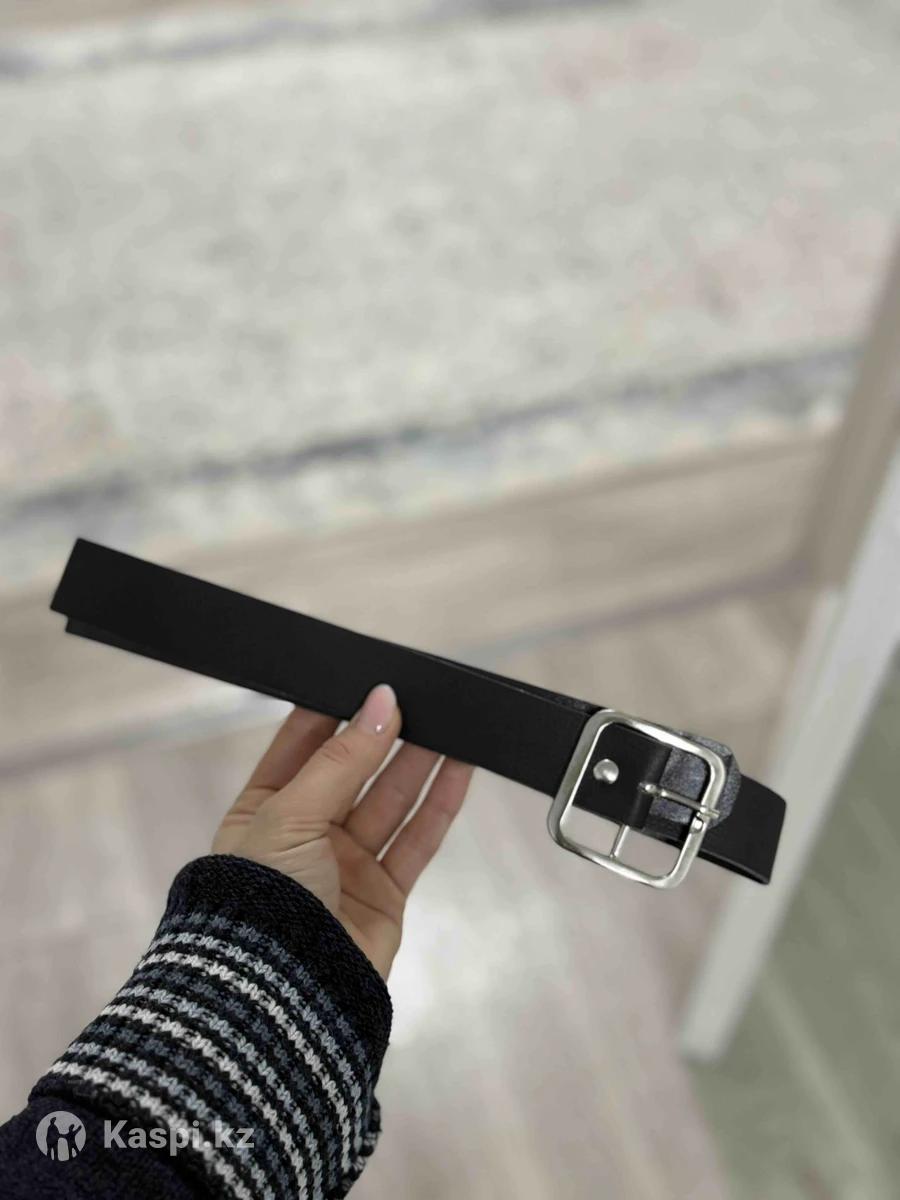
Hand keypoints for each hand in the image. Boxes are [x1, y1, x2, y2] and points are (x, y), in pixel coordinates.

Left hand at [212, 684, 472, 978]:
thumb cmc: (260, 902)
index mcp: (264, 811)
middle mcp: (306, 834)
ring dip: (420, 761)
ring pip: (391, 800)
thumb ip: (341, 760)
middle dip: (385, 734)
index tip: (367, 678)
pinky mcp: (384, 895)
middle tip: (420, 695)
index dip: (333, 712)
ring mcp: (347, 865)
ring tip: (452, 722)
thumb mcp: (290, 815)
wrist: (280, 997)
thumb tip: (380, 702)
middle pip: (355, 771)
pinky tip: (462, 769)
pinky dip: (441, 803)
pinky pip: (417, 839)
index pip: (302, 746)